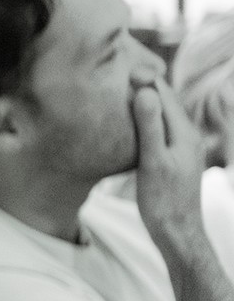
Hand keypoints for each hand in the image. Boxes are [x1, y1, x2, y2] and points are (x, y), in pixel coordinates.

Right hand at [132, 75, 206, 249]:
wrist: (178, 233)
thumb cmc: (163, 200)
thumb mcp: (153, 161)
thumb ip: (149, 125)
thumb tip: (144, 90)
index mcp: (184, 131)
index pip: (164, 92)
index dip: (143, 76)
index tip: (119, 67)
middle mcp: (187, 135)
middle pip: (164, 101)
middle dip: (142, 86)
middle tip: (113, 75)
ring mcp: (181, 147)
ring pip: (161, 115)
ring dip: (142, 103)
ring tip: (116, 95)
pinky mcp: (173, 157)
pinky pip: (158, 130)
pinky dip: (143, 121)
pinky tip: (127, 125)